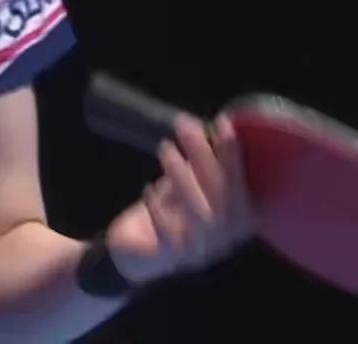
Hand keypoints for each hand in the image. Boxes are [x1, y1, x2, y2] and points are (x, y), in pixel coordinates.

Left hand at [104, 113, 253, 284]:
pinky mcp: (171, 256)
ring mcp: (200, 249)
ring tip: (165, 148)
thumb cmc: (171, 212)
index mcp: (237, 219)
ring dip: (183, 178)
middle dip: (205, 156)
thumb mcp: (188, 186)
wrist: (138, 253)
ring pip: (200, 214)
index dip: (233, 154)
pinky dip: (159, 210)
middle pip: (221, 194)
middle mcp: (225, 237)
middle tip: (185, 125)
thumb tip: (203, 127)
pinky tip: (148, 189)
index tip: (223, 122)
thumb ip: (199, 165)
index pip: (241, 182)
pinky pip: (168, 234)